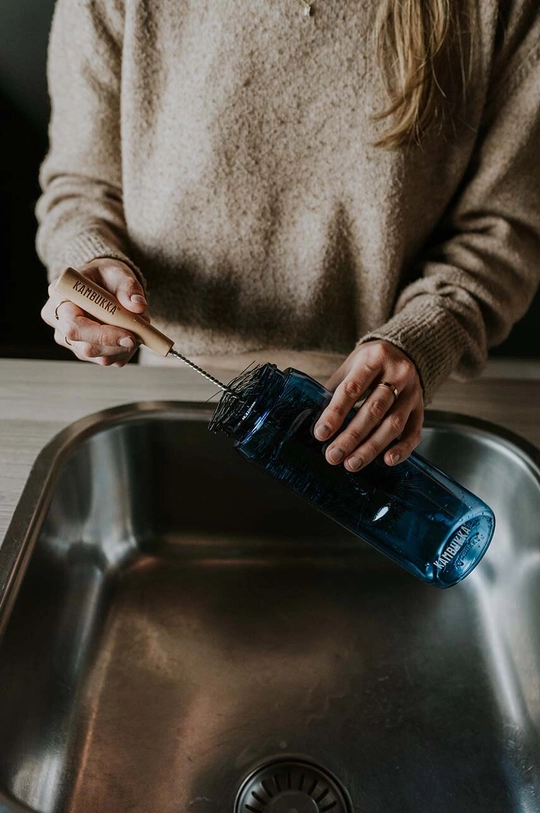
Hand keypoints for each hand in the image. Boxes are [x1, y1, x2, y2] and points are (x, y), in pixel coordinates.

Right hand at [41, 259, 147, 366]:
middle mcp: (59, 322)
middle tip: (139, 335)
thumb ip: (128, 287)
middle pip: (85, 347)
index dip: (102, 335)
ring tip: (136, 326)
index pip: (74, 325)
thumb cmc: (106, 277)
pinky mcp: (85, 353)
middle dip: (117, 344)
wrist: (104, 285)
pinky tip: (130, 333)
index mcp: (60, 297)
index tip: (129, 335)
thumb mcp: (117, 273)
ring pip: (100, 357)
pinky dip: (126, 350)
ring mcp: (70, 341)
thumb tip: (138, 306)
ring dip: (125, 346)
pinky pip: (110, 360)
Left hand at [313, 340, 423, 469]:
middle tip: (334, 455)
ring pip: (393, 424)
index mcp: (374, 359)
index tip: (321, 433)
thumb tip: (320, 424)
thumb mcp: (351, 366)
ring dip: (371, 447)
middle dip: (352, 436)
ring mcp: (413, 392)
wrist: (402, 352)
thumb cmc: (370, 363)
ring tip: (352, 463)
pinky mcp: (421, 408)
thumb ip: (336, 391)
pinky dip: (402, 449)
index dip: (336, 413)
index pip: (352, 389)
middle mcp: (398, 374)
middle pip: (374, 409)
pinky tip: (387, 461)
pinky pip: (414, 432)